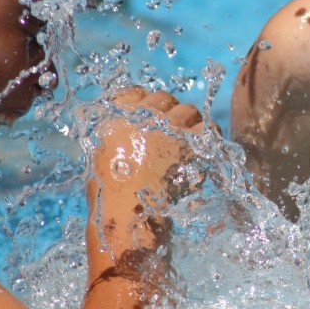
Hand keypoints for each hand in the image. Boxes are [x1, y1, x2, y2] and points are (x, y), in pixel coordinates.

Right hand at [86, 87, 202, 280]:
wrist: (128, 215)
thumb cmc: (108, 197)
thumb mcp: (99, 162)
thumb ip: (111, 143)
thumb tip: (120, 137)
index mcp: (116, 118)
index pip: (132, 93)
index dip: (143, 100)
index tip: (150, 111)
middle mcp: (143, 116)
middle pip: (163, 99)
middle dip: (169, 111)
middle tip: (174, 127)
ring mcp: (169, 127)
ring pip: (188, 111)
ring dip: (191, 122)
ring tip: (193, 137)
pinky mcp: (192, 143)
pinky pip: (207, 130)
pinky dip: (209, 137)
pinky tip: (208, 147)